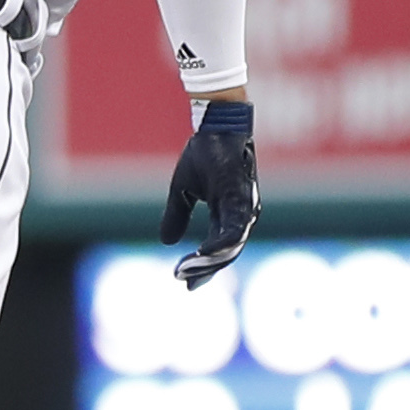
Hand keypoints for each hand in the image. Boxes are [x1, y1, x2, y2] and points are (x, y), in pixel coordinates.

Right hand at [159, 99, 258, 287]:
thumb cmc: (204, 153)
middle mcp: (240, 214)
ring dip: (213, 260)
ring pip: (233, 243)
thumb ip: (176, 215)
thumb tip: (165, 242)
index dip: (203, 265)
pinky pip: (235, 226)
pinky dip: (222, 242)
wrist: (215, 126)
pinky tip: (205, 252)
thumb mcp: (182, 190)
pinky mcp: (241, 196)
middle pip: (227, 251)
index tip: (185, 282)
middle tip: (188, 284)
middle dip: (207, 269)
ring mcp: (243, 206)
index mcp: (227, 213)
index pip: (218, 247)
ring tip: (192, 271)